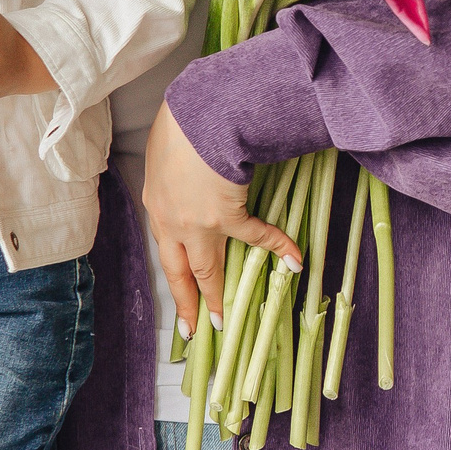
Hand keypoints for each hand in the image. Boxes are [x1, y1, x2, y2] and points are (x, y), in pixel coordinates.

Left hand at [141, 100, 302, 337]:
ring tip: (222, 319)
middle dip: (187, 302)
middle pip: (179, 272)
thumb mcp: (163, 149)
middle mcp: (172, 222)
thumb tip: (179, 164)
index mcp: (157, 205)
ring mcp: (198, 223)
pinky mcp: (227, 215)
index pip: (165, 248)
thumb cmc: (180, 125)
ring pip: (207, 268)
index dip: (174, 273)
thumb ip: (171, 166)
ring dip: (216, 295)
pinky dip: (277, 246)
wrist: (199, 120)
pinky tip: (294, 260)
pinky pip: (256, 235)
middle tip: (193, 329)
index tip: (179, 296)